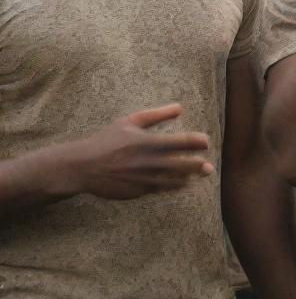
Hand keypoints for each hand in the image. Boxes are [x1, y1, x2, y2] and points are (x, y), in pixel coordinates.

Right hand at [66, 103, 212, 199]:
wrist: (83, 167)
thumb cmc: (108, 141)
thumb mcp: (130, 122)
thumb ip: (157, 115)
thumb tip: (180, 107)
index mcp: (148, 142)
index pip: (180, 142)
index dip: (197, 142)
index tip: (206, 142)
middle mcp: (148, 162)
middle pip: (181, 164)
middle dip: (197, 166)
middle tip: (209, 167)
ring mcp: (143, 179)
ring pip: (173, 180)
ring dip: (188, 178)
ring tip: (200, 175)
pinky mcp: (137, 192)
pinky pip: (160, 190)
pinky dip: (173, 188)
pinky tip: (182, 184)